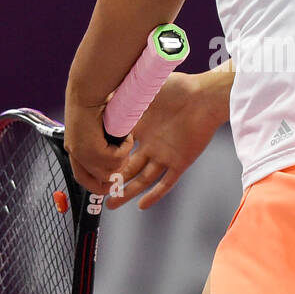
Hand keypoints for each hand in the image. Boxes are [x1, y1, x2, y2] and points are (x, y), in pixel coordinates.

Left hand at [63, 96, 131, 196]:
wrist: (89, 88)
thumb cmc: (96, 100)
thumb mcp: (97, 127)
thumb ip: (102, 142)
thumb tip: (115, 155)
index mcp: (74, 148)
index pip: (82, 178)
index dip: (98, 185)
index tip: (112, 184)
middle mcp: (75, 154)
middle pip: (96, 183)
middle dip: (115, 177)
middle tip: (127, 161)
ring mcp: (83, 154)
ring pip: (110, 173)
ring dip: (122, 158)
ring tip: (125, 139)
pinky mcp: (93, 150)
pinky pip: (116, 160)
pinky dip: (125, 148)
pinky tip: (126, 135)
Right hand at [105, 67, 225, 210]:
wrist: (204, 96)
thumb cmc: (177, 87)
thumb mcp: (144, 90)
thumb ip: (125, 96)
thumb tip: (102, 94)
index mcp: (140, 126)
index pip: (118, 146)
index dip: (106, 156)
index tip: (90, 165)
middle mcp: (150, 143)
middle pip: (127, 167)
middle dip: (112, 179)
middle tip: (97, 190)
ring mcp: (164, 154)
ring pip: (142, 179)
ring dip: (127, 192)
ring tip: (112, 204)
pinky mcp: (181, 162)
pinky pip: (166, 183)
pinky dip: (154, 195)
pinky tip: (141, 205)